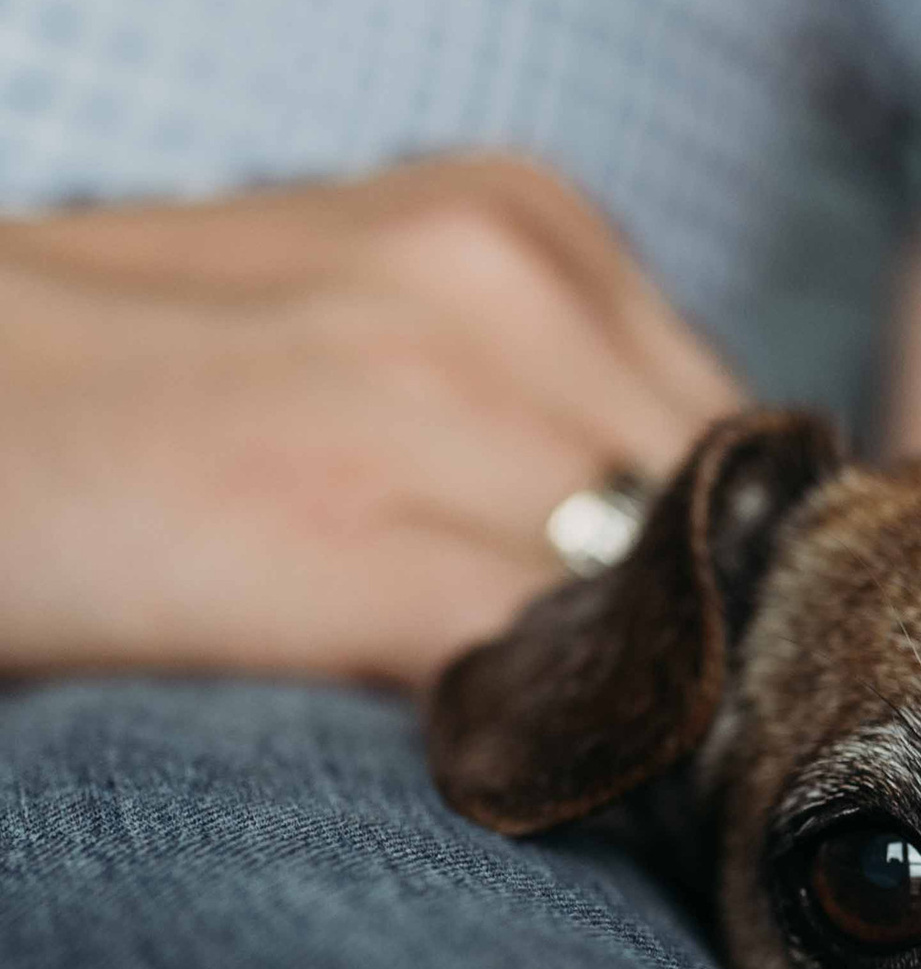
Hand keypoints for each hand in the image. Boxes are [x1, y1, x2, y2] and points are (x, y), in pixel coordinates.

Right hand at [0, 154, 739, 688]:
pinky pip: (554, 668)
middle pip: (724, 510)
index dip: (722, 555)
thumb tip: (697, 550)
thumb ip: (540, 398)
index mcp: (521, 215)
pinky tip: (491, 752)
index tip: (677, 636)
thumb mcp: (374, 323)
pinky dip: (551, 734)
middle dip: (699, 623)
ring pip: (660, 591)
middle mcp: (503, 274)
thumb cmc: (140, 397)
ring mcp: (436, 391)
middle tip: (632, 709)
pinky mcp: (357, 533)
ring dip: (631, 689)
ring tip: (554, 731)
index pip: (732, 426)